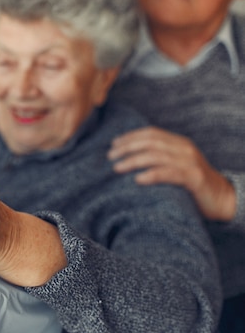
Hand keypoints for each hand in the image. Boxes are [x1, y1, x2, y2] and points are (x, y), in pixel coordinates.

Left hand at [108, 127, 235, 220]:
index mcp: (179, 143)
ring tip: (117, 168)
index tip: (113, 144)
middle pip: (151, 142)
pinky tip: (137, 180)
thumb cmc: (191, 185)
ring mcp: (190, 163)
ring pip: (157, 156)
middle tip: (110, 157)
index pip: (151, 133)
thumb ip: (158, 159)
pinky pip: (170, 174)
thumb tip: (127, 159)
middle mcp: (184, 149)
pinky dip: (152, 175)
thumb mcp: (175, 166)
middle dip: (127, 148)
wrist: (222, 199)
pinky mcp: (194, 179)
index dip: (130, 137)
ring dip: (134, 161)